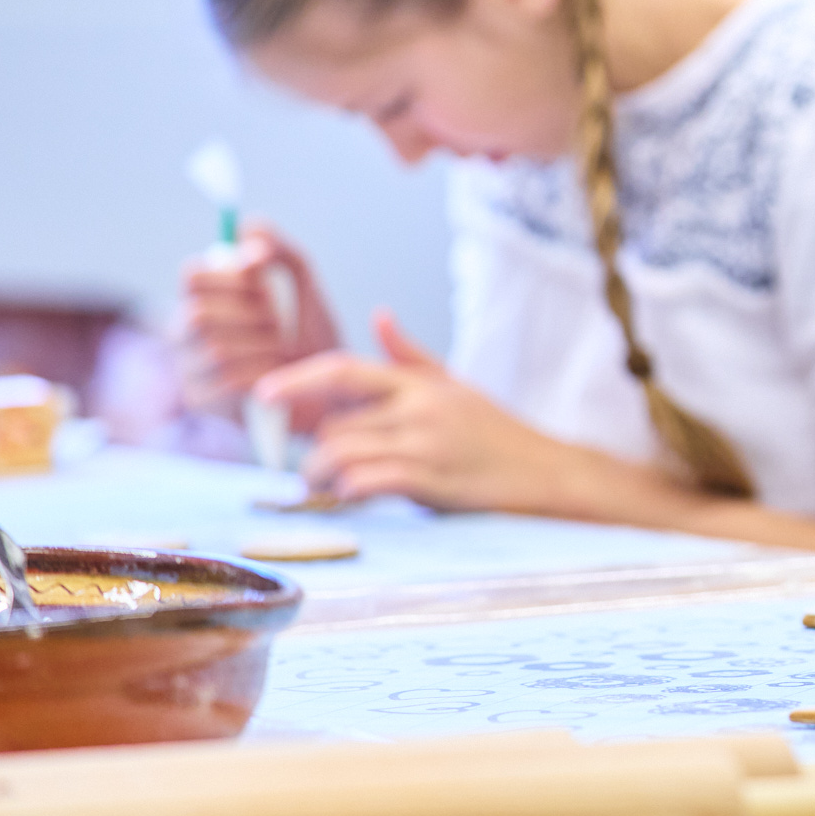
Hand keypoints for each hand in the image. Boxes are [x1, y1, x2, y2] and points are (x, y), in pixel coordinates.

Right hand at [177, 221, 339, 411]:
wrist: (329, 395)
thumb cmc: (311, 338)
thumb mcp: (304, 289)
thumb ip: (281, 253)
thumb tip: (250, 226)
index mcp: (203, 298)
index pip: (192, 275)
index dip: (232, 276)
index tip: (264, 281)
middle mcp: (184, 332)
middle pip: (198, 313)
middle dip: (252, 316)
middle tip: (279, 324)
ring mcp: (187, 368)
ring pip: (217, 349)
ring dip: (265, 348)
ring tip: (284, 352)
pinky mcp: (201, 402)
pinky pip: (230, 382)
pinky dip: (265, 375)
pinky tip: (277, 376)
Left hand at [255, 310, 583, 513]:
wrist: (550, 474)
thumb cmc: (500, 434)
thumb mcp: (457, 386)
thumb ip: (412, 356)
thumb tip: (380, 317)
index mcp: (420, 384)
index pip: (343, 370)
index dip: (296, 380)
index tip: (263, 395)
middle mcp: (420, 408)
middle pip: (335, 423)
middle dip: (314, 450)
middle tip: (312, 472)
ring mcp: (427, 445)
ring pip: (342, 453)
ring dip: (321, 476)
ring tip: (325, 488)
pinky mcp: (434, 482)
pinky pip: (369, 481)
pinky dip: (348, 491)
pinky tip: (352, 498)